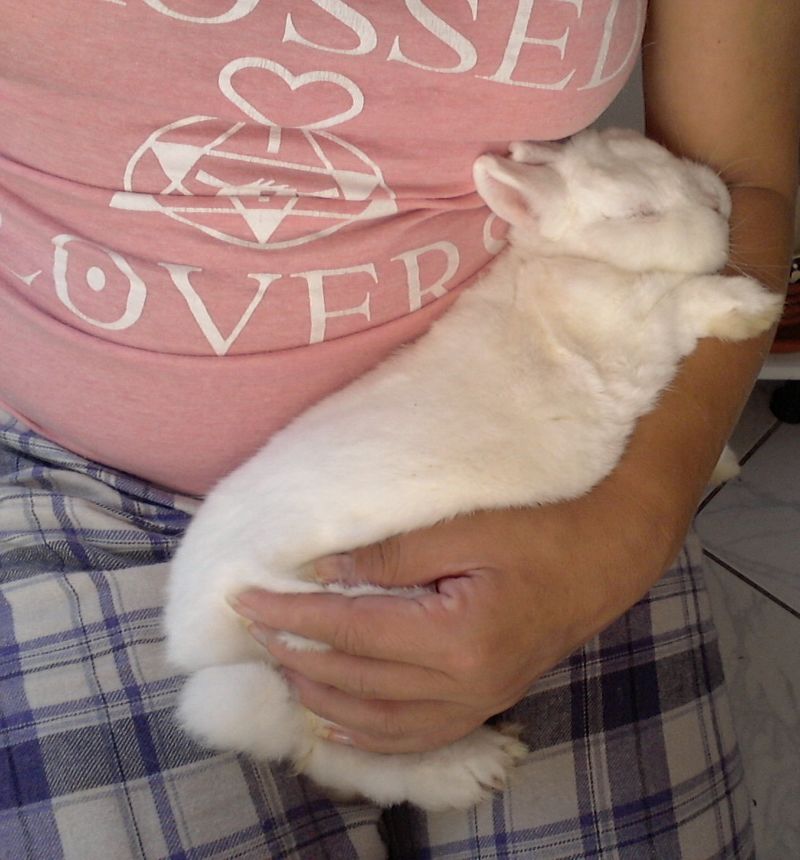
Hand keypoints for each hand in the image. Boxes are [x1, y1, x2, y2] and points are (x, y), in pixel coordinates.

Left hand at [228, 474, 686, 754]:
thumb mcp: (468, 528)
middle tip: (254, 627)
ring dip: (323, 696)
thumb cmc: (544, 528)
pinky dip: (368, 734)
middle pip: (357, 680)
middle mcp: (465, 685)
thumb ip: (393, 553)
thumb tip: (325, 570)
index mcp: (458, 638)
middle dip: (297, 652)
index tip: (246, 598)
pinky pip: (415, 735)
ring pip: (380, 720)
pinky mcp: (485, 702)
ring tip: (284, 668)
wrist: (610, 553)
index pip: (351, 630)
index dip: (294, 614)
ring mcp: (478, 702)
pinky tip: (338, 722)